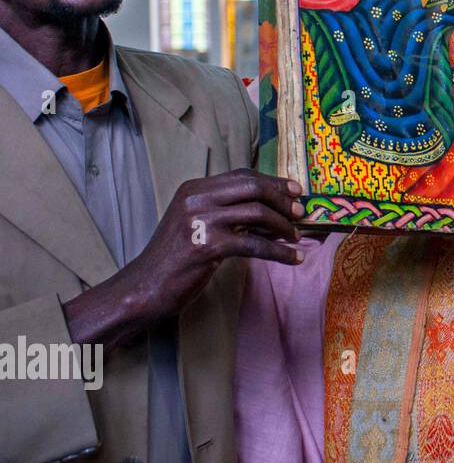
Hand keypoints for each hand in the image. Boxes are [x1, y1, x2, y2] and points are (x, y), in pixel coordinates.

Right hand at [63, 170, 304, 349]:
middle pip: (252, 186)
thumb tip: (271, 209)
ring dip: (283, 227)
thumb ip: (227, 211)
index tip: (295, 191)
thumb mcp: (198, 224)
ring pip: (257, 213)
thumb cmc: (175, 259)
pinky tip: (294, 258)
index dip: (273, 181)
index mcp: (193, 188)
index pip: (242, 175)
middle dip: (282, 199)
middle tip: (299, 213)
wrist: (144, 287)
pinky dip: (279, 252)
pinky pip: (255, 243)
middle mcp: (196, 198)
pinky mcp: (207, 246)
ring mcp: (200, 221)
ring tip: (296, 238)